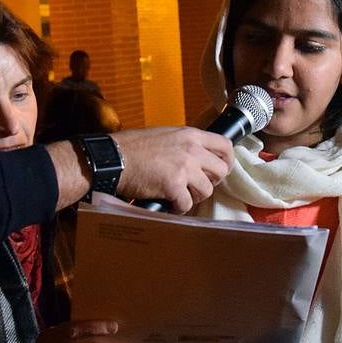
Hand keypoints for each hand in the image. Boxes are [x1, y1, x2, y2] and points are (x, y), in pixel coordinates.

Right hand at [112, 126, 233, 211]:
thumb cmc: (134, 147)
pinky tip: (168, 202)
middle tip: (196, 185)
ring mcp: (184, 167)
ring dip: (194, 196)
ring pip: (207, 191)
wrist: (113, 158)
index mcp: (191, 134)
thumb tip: (199, 157)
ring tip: (179, 194)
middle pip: (222, 171)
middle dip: (211, 182)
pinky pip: (187, 204)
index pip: (225, 145)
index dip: (228, 161)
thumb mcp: (166, 135)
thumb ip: (186, 144)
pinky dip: (178, 207)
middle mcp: (192, 149)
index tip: (222, 169)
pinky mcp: (174, 185)